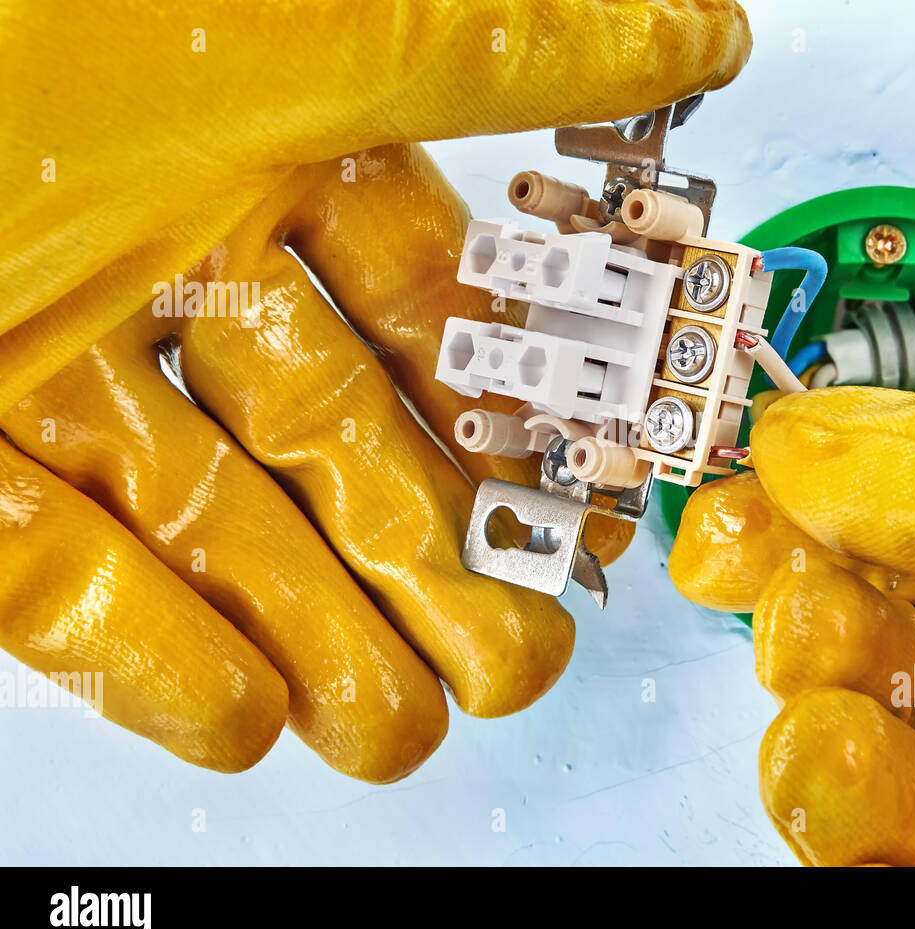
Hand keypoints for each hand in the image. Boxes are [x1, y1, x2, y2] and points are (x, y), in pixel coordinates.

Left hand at [0, 0, 750, 781]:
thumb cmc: (34, 17)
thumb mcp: (295, 26)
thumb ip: (495, 46)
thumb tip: (700, 32)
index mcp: (263, 145)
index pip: (429, 303)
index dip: (514, 416)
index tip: (574, 511)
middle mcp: (163, 258)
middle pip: (332, 440)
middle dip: (428, 560)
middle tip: (512, 656)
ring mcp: (43, 360)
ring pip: (209, 521)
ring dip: (311, 629)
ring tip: (403, 724)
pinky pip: (52, 569)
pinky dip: (146, 649)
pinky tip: (243, 717)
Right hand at [671, 387, 914, 864]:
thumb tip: (808, 438)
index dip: (840, 488)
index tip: (756, 482)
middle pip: (895, 625)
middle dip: (817, 597)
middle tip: (778, 588)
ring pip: (874, 740)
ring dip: (823, 708)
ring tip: (823, 701)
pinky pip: (882, 845)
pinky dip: (835, 805)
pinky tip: (832, 767)